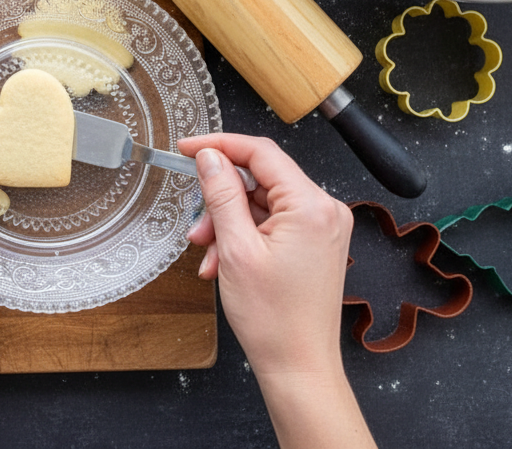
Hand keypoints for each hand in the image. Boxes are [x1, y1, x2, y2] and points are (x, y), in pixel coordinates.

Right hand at [178, 133, 374, 448]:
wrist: (299, 366)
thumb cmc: (274, 319)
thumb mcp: (235, 250)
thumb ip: (222, 195)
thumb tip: (210, 156)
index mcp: (311, 206)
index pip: (261, 153)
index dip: (219, 145)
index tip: (187, 148)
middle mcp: (325, 211)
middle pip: (261, 180)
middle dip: (221, 200)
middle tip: (196, 227)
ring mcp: (323, 228)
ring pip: (263, 204)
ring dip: (229, 224)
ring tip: (208, 255)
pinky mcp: (316, 244)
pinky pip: (273, 224)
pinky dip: (245, 237)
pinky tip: (224, 263)